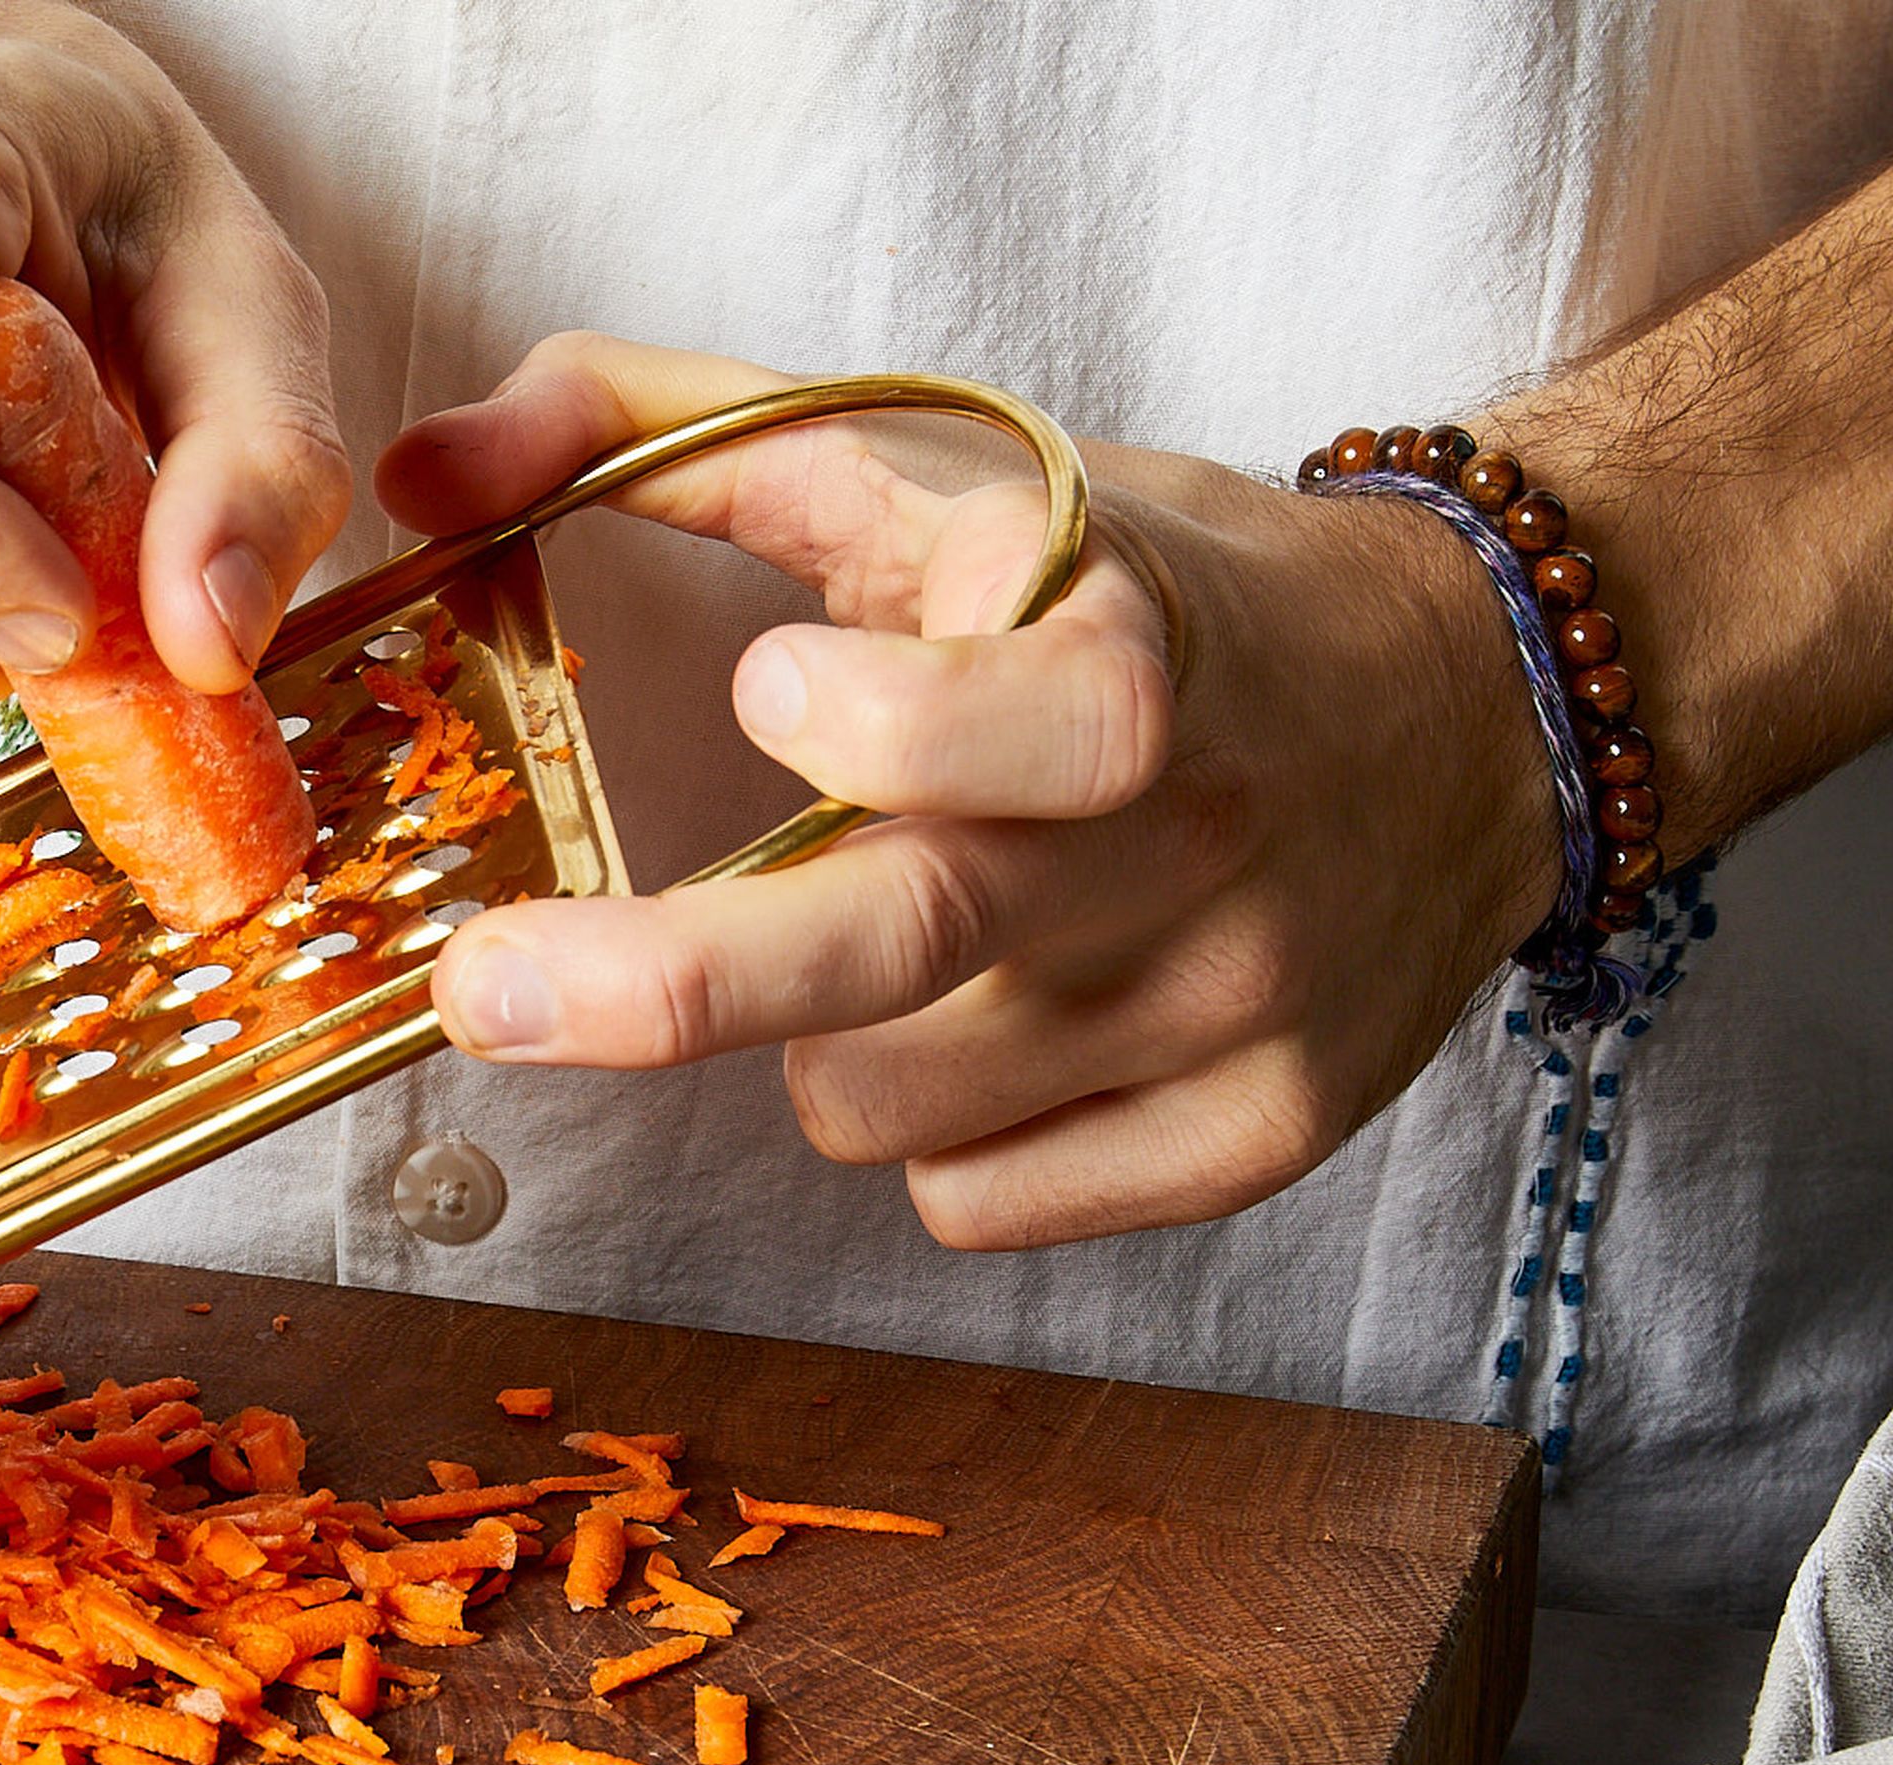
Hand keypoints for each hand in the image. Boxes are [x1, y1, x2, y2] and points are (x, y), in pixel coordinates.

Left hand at [376, 340, 1559, 1247]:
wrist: (1471, 711)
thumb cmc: (1143, 588)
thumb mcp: (943, 463)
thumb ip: (661, 430)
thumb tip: (422, 469)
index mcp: (1144, 645)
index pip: (1048, 718)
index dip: (891, 725)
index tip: (770, 699)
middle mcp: (1201, 836)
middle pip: (911, 944)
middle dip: (672, 979)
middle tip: (490, 992)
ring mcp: (1238, 1007)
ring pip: (884, 1105)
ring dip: (822, 1041)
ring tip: (912, 930)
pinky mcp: (1254, 1140)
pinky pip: (969, 1205)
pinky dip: (930, 1137)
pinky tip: (993, 1028)